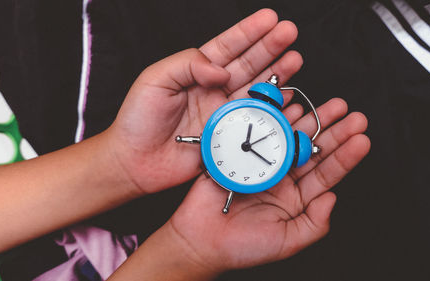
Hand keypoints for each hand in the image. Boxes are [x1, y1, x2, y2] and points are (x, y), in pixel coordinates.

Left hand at [107, 9, 302, 193]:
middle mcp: (213, 90)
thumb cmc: (137, 119)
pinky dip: (273, 110)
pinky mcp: (227, 135)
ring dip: (276, 75)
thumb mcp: (155, 78)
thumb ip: (188, 64)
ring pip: (255, 89)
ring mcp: (222, 112)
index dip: (249, 32)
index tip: (270, 18)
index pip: (227, 47)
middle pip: (247, 64)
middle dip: (270, 47)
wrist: (135, 161)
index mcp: (195, 72)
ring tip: (294, 59)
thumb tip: (221, 69)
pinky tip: (287, 97)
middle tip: (290, 32)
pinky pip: (254, 120)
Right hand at [161, 100, 369, 273]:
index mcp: (296, 198)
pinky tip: (290, 107)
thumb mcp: (287, 242)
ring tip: (330, 106)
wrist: (202, 240)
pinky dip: (274, 119)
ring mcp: (262, 164)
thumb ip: (314, 223)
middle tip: (354, 116)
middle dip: (334, 132)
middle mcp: (282, 178)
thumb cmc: (243, 247)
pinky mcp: (241, 155)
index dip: (345, 157)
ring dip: (310, 120)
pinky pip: (260, 133)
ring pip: (290, 138)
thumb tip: (333, 198)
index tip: (362, 139)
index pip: (326, 174)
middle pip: (313, 151)